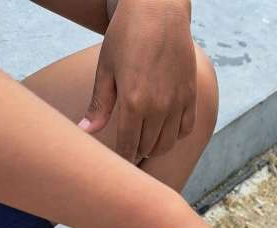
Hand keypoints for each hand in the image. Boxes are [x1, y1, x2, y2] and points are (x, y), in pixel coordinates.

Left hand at [80, 0, 196, 161]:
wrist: (158, 10)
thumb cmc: (127, 35)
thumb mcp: (106, 68)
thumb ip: (99, 105)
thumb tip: (85, 131)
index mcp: (133, 102)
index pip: (128, 145)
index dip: (123, 157)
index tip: (118, 162)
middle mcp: (158, 107)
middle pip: (147, 147)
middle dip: (137, 152)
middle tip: (129, 151)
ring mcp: (177, 102)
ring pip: (167, 143)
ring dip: (155, 147)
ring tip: (145, 144)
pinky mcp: (190, 96)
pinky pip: (186, 129)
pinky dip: (175, 136)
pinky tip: (164, 130)